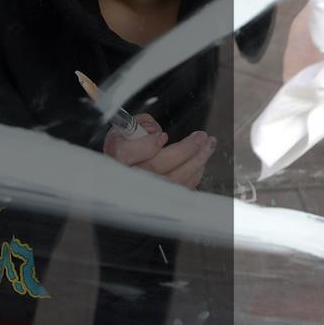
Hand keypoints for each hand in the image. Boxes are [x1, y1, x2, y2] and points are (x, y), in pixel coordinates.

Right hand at [102, 114, 216, 188]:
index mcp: (115, 158)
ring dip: (196, 161)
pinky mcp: (159, 199)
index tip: (163, 136)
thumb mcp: (124, 130)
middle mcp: (128, 178)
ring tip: (208, 145)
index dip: (148, 145)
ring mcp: (144, 192)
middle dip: (184, 150)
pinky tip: (200, 161)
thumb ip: (138, 125)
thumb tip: (154, 131)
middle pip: (156, 167)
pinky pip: (180, 189)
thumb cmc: (125, 149)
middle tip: (201, 137)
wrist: (121, 173)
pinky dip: (194, 174)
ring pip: (173, 180)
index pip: (127, 153)